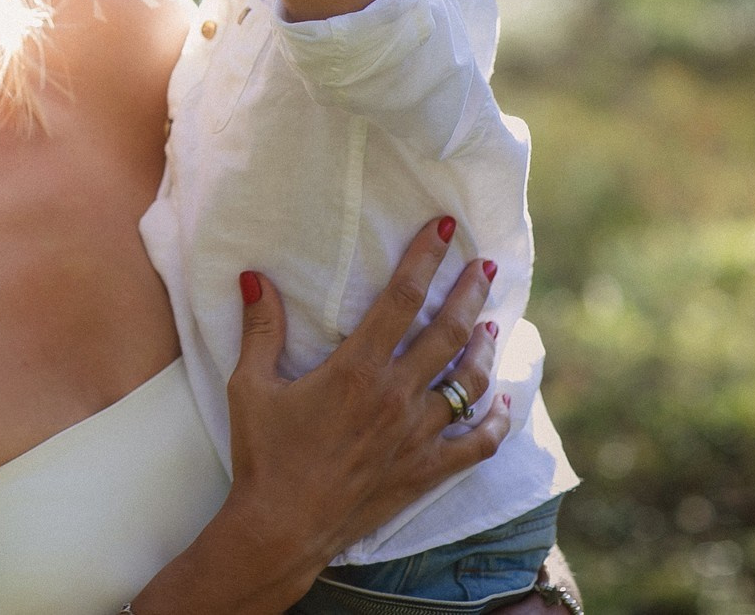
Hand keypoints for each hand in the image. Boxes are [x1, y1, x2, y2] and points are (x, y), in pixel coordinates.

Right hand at [221, 216, 510, 587]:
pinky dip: (496, 419)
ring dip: (485, 347)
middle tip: (482, 266)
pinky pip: (477, 442)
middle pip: (448, 332)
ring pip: (469, 381)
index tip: (443, 230)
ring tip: (491, 323)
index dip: (424, 259)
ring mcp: (417, 434)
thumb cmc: (264, 453)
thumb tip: (254, 277)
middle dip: (469, 293)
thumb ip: (260, 329)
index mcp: (357, 369)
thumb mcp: (250, 385)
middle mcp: (396, 396)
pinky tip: (504, 402)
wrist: (283, 525)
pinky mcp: (426, 469)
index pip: (401, 299)